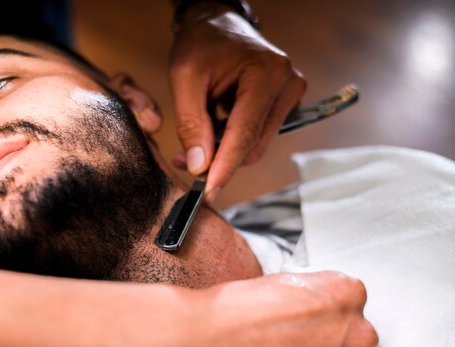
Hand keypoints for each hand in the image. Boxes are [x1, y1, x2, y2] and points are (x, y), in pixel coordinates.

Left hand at [169, 4, 306, 199]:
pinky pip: (258, 135)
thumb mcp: (184, 78)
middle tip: (185, 162)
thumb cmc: (200, 44)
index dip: (225, 166)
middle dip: (219, 160)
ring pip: (256, 144)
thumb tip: (199, 166)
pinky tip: (214, 128)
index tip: (208, 192)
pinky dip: (233, 140)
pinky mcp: (284, 103)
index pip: (245, 133)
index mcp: (265, 73)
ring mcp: (290, 94)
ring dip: (224, 151)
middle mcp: (287, 84)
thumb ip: (191, 124)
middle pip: (253, 144)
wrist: (217, 24)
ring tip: (196, 139)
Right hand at [177, 271, 377, 346]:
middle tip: (287, 334)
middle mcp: (352, 337)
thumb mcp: (277, 281)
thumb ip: (310, 291)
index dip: (321, 302)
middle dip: (325, 335)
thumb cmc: (227, 314)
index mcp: (344, 296)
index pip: (349, 296)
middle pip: (349, 334)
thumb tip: (312, 302)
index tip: (305, 308)